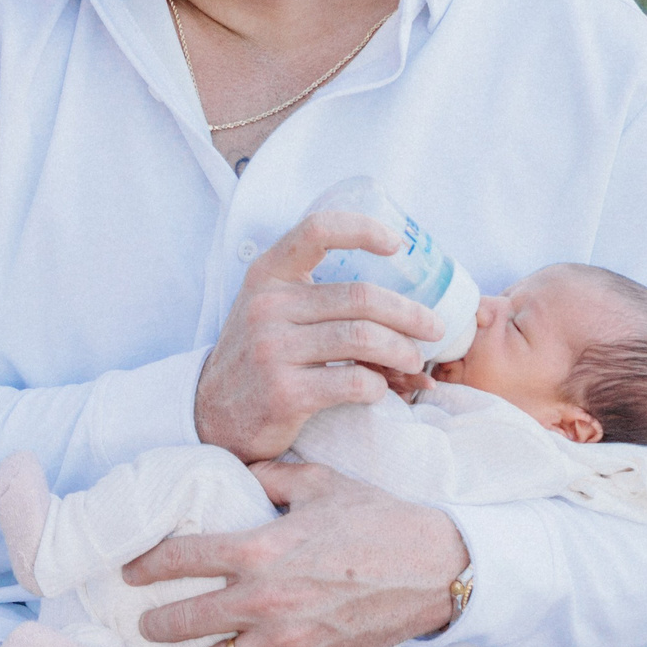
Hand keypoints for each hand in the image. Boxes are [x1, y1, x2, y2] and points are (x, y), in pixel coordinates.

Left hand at [128, 463, 469, 646]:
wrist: (434, 564)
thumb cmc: (376, 518)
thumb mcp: (318, 482)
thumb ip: (269, 476)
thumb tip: (238, 469)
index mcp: (261, 546)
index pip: (184, 558)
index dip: (148, 565)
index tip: (130, 571)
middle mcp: (267, 596)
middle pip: (190, 617)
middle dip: (158, 622)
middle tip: (143, 622)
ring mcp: (290, 636)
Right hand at [194, 210, 443, 460]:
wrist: (212, 416)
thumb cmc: (260, 358)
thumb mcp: (273, 313)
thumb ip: (322, 302)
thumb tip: (404, 312)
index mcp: (266, 275)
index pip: (316, 231)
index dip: (362, 230)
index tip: (397, 245)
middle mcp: (266, 306)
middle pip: (360, 297)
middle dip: (409, 313)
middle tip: (434, 329)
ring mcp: (272, 349)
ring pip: (363, 338)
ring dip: (403, 351)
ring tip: (416, 361)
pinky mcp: (284, 393)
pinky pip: (355, 382)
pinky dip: (381, 386)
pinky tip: (382, 389)